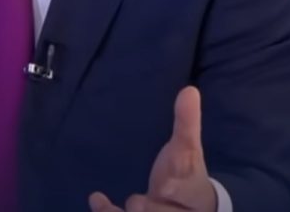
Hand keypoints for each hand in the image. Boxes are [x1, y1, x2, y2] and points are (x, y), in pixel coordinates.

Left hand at [88, 86, 217, 211]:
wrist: (192, 206)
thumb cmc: (187, 174)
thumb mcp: (187, 148)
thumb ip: (187, 122)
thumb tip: (189, 90)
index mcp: (190, 187)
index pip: (183, 186)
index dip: (174, 188)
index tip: (164, 185)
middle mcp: (170, 206)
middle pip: (155, 208)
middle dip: (143, 207)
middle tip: (137, 202)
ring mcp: (153, 210)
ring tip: (105, 204)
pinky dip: (105, 209)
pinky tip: (96, 197)